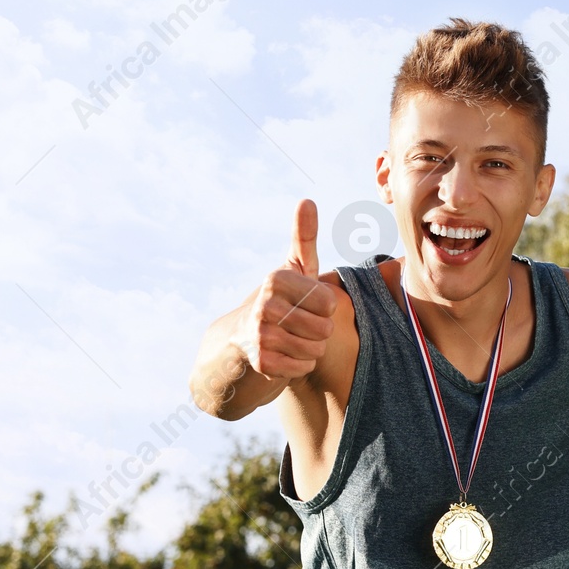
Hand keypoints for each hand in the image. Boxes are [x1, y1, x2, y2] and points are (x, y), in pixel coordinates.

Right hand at [231, 199, 339, 379]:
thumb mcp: (293, 268)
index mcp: (276, 279)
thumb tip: (307, 200)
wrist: (239, 341)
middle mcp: (265, 304)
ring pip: (315, 350)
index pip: (329, 302)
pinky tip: (284, 356)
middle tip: (299, 325)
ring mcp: (260, 334)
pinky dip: (299, 366)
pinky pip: (302, 368)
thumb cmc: (279, 299)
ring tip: (291, 339)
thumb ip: (304, 237)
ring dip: (310, 349)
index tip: (306, 303)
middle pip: (324, 328)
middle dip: (318, 331)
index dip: (325, 308)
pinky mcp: (260, 362)